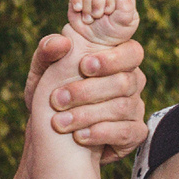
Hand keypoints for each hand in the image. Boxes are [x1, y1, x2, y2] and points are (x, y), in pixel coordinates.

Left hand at [26, 6, 147, 159]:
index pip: (131, 51)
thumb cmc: (50, 95)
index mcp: (114, 59)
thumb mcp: (42, 71)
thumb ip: (48, 51)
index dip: (112, 58)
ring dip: (87, 114)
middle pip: (126, 81)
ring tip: (59, 122)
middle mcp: (131, 81)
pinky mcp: (135, 133)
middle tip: (58, 98)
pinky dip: (101, 133)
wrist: (50, 137)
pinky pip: (128, 132)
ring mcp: (135, 107)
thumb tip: (62, 42)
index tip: (83, 66)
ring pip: (123, 107)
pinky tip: (79, 136)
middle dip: (88, 91)